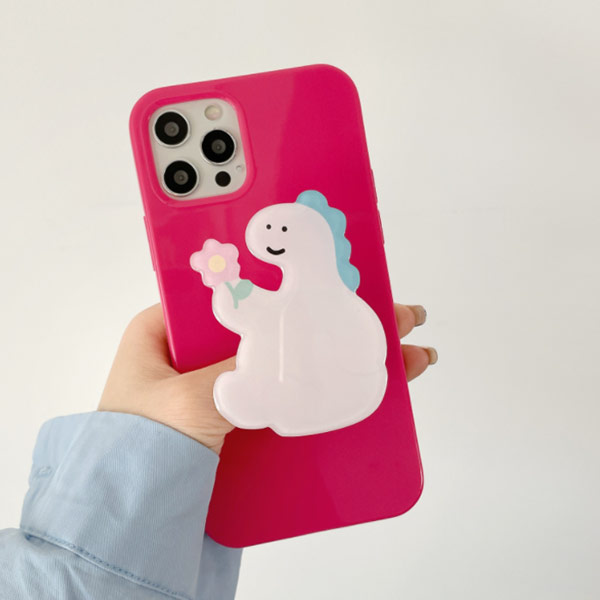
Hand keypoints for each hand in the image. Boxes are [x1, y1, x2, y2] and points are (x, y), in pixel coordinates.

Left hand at [99, 303, 435, 454]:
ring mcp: (221, 389)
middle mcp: (192, 357)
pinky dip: (322, 395)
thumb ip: (239, 367)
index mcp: (163, 334)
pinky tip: (371, 393)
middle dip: (331, 317)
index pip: (232, 288)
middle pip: (273, 324)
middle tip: (392, 315)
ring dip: (339, 356)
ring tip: (405, 356)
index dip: (284, 278)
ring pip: (287, 362)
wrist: (133, 529)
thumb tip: (292, 348)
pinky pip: (286, 398)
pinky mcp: (240, 422)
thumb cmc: (138, 456)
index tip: (333, 273)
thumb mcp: (188, 400)